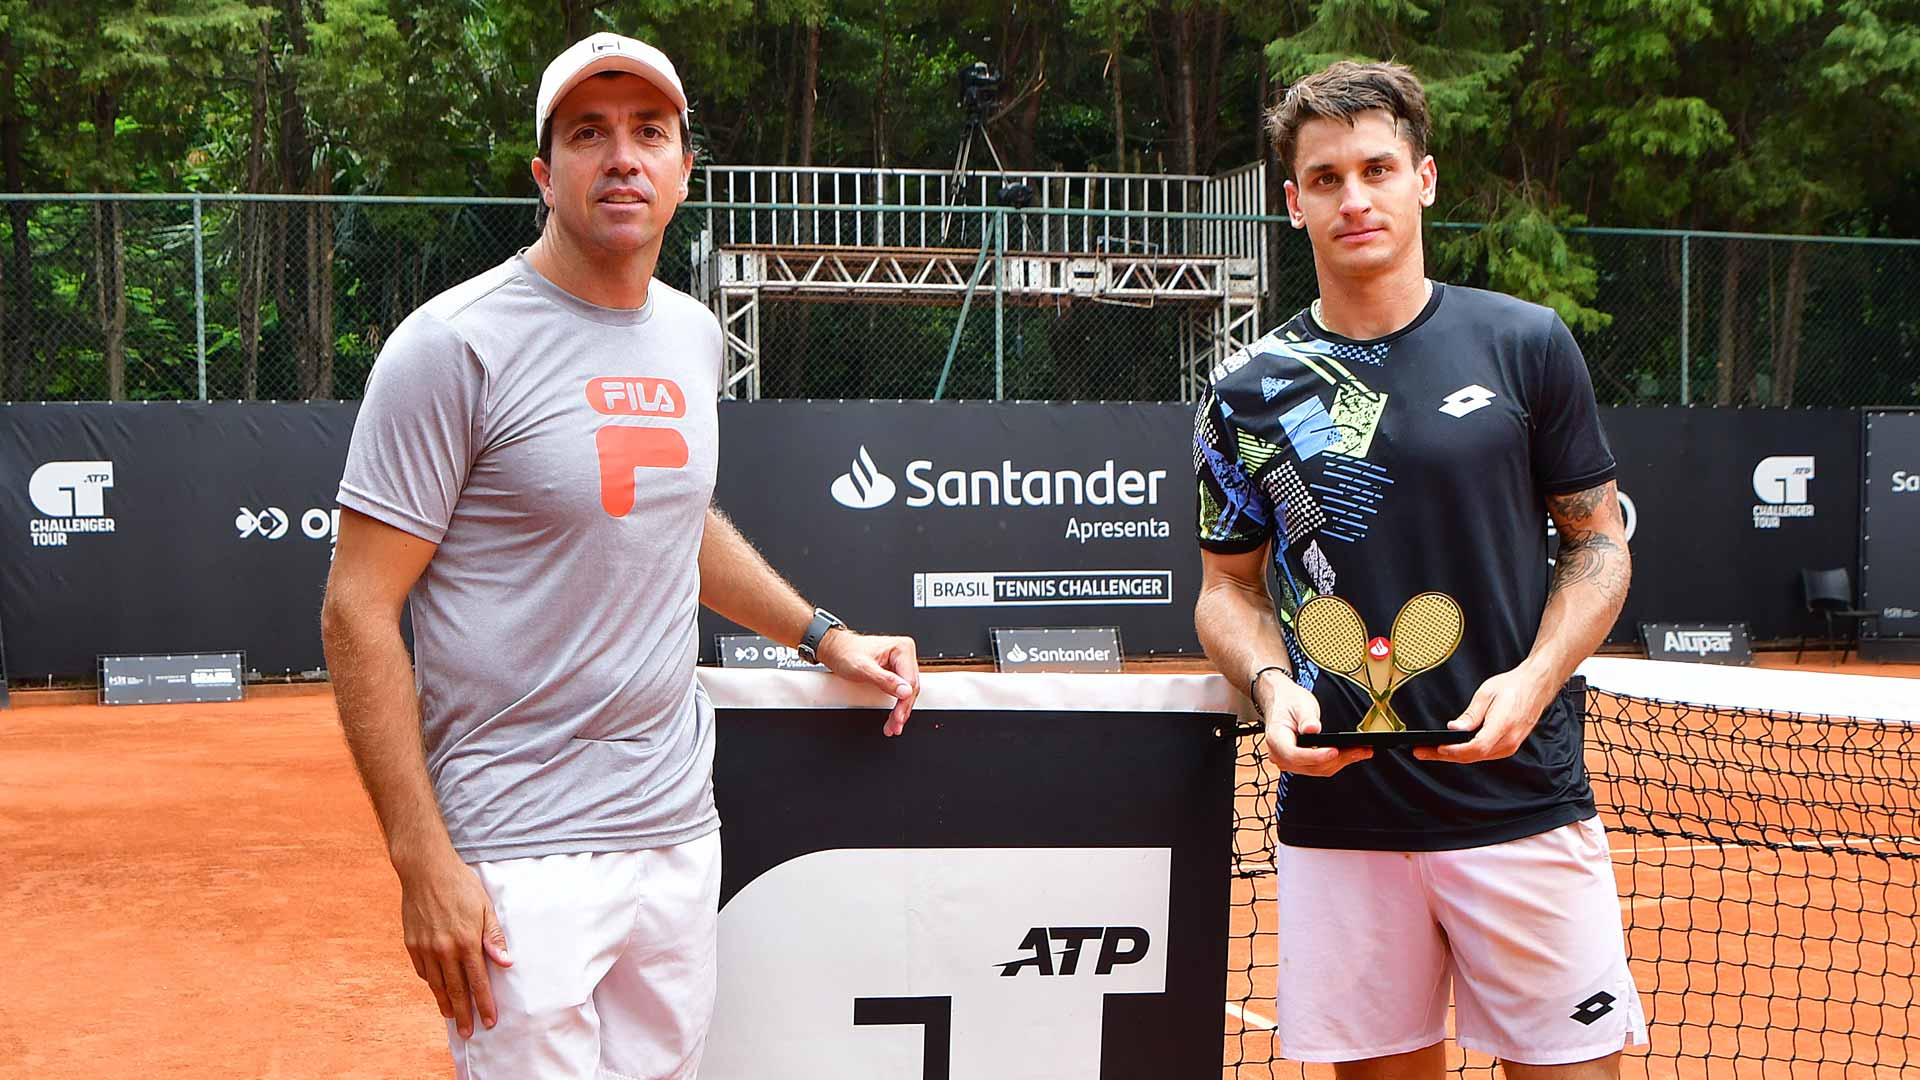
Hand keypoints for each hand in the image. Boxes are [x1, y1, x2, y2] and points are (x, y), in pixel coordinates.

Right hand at [397, 847, 512, 1038]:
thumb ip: (494, 938)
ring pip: (437, 985)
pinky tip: (438, 988)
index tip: (489, 1021)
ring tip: (452, 1017)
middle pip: (456, 990)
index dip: (484, 1004)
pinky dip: (432, 983)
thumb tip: (506, 963)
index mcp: (467, 941)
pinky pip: (423, 971)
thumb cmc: (461, 886)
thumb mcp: (485, 907)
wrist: (426, 870)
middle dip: (464, 1014)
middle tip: (468, 1032)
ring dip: (445, 1003)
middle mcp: (444, 949)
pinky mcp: (412, 944)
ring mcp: (426, 948)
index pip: (478, 981)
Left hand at [817, 627, 920, 735]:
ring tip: (893, 725)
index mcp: (902, 648)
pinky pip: (901, 691)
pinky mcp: (896, 671)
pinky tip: (893, 716)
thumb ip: (885, 680)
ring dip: (901, 710)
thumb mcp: (864, 668)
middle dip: (902, 709)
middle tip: (895, 725)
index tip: (898, 716)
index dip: (904, 702)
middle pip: (911, 688)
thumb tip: (904, 691)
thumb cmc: (846, 653)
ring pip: (907, 692)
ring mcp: (901, 663)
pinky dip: (896, 704)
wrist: (836, 651)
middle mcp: (904, 654)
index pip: (910, 680)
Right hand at [1258, 672, 1370, 776]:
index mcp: (1276, 739)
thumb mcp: (1299, 704)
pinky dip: (1336, 762)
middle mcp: (1280, 755)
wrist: (1282, 702)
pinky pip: (1319, 767)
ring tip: (1361, 751)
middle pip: (1310, 765)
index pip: (1295, 754)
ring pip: (1318, 769)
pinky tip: (1351, 754)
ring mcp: (1290, 762)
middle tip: (1359, 750)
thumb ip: (1306, 717)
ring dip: (1341, 762)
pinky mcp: (1300, 763)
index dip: (1316, 755)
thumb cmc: (1289, 702)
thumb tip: (1312, 729)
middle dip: (1337, 759)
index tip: (1335, 751)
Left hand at [1413, 665, 1557, 763]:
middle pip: (1473, 756)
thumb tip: (1455, 729)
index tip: (1437, 747)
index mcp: (1503, 725)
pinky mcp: (1509, 746)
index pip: (1476, 747)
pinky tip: (1452, 749)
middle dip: (1444, 756)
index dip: (1454, 750)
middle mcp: (1509, 740)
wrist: (1535, 686)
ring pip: (1478, 757)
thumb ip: (1470, 715)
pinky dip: (1467, 753)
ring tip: (1430, 751)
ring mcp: (1511, 745)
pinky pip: (1485, 754)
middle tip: (1421, 752)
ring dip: (1454, 756)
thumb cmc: (1513, 687)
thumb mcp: (1486, 694)